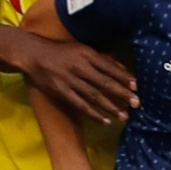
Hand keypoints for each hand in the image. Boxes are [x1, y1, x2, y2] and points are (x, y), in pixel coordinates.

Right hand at [21, 35, 138, 123]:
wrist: (33, 54)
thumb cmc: (61, 51)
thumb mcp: (81, 48)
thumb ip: (100, 58)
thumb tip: (122, 67)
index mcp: (86, 54)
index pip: (109, 67)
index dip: (123, 77)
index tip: (137, 86)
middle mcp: (79, 67)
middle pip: (104, 82)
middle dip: (122, 94)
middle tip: (137, 103)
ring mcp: (69, 80)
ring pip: (94, 96)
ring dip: (110, 107)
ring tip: (124, 116)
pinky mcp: (61, 91)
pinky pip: (80, 105)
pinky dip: (93, 114)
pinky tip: (105, 120)